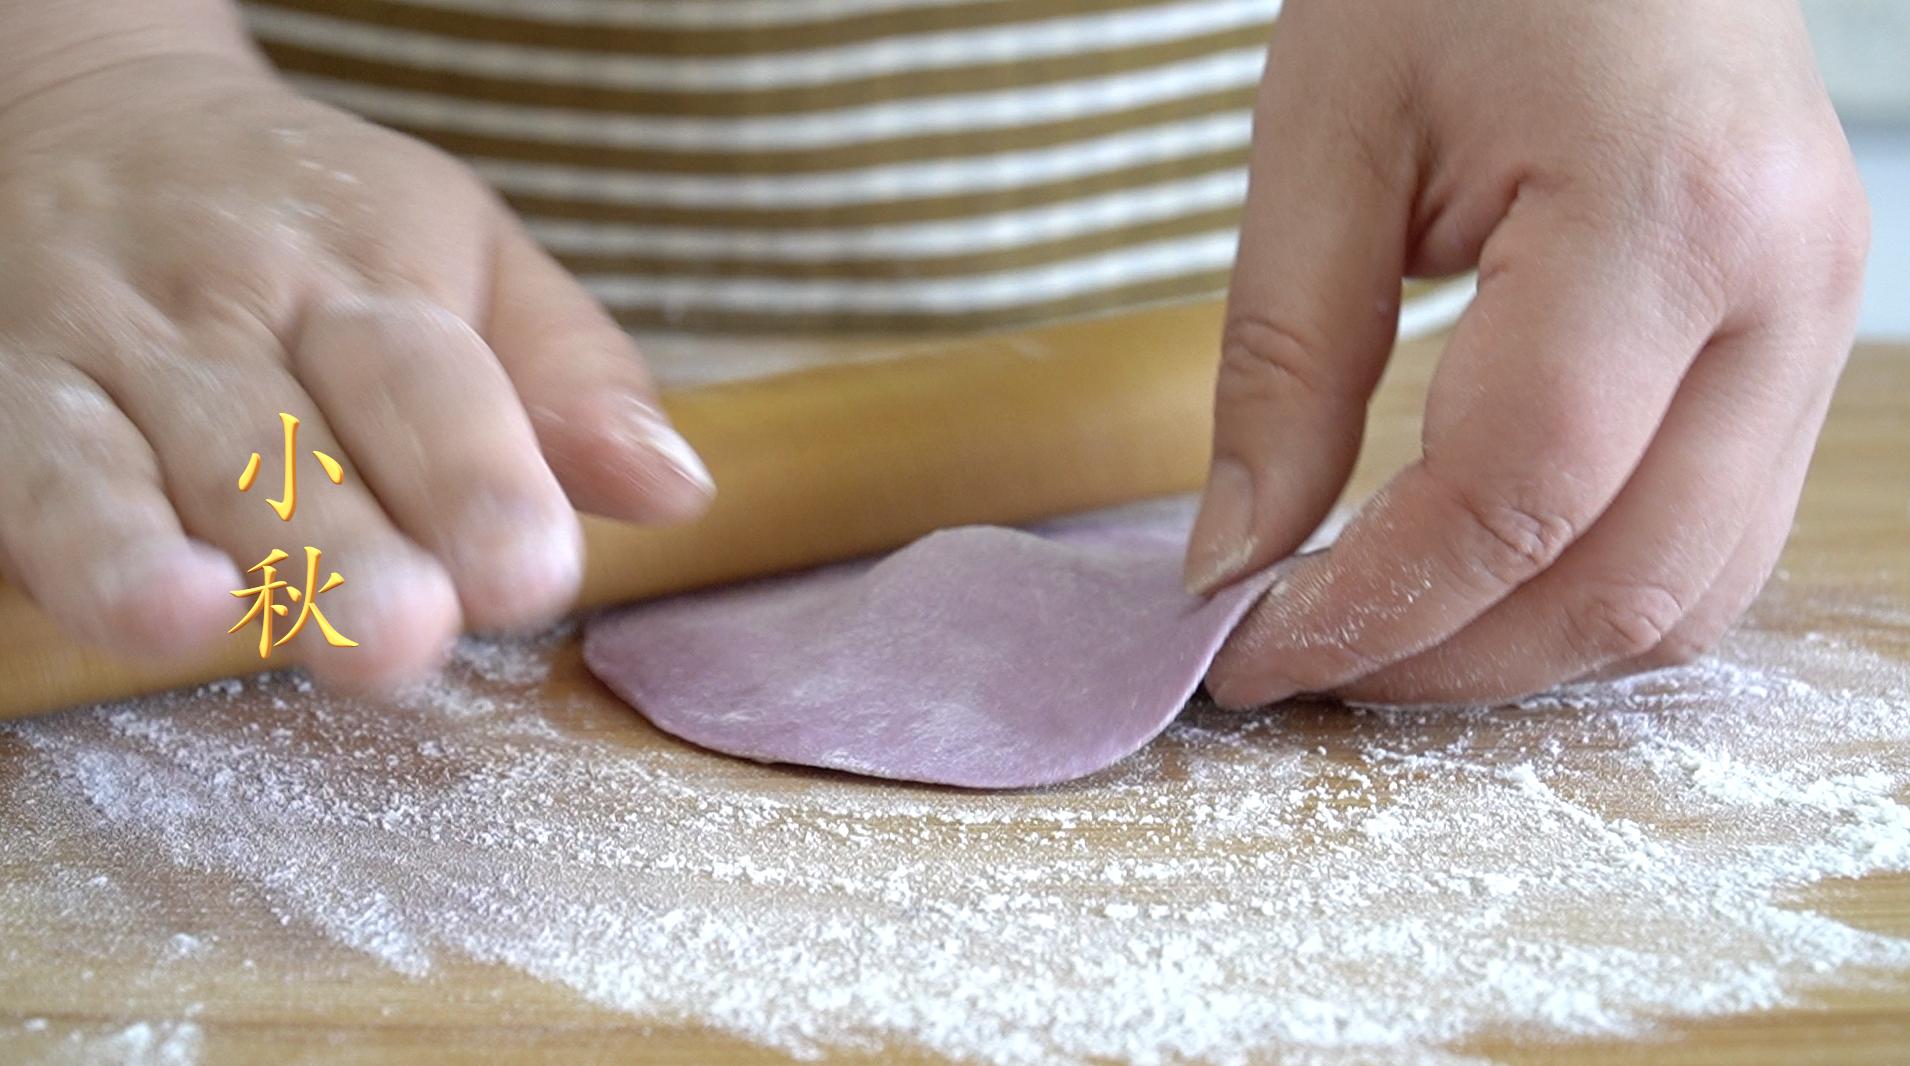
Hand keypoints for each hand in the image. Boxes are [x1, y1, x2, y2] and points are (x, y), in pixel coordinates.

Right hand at [0, 56, 712, 685]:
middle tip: (398, 635)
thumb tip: (676, 489)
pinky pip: (27, 475)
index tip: (527, 573)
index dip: (477, 477)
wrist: (105, 123)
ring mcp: (101, 352)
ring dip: (161, 547)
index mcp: (372, 273)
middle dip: (338, 541)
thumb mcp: (474, 264)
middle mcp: (230, 308)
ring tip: (207, 618)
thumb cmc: (331, 232)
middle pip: (284, 435)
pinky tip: (125, 608)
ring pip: (127, 456)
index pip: (428, 378)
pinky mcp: (2, 396)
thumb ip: (570, 379)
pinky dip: (68, 543)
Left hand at [1185, 0, 1866, 704]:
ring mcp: (1818, 322)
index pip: (1515, 498)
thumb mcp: (1327, 138)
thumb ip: (1283, 363)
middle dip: (1443, 661)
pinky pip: (1713, 535)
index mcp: (1661, 212)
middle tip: (1300, 658)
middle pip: (1623, 583)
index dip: (1371, 608)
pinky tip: (1475, 572)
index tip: (1247, 651)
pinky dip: (1586, 588)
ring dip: (1522, 646)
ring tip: (1378, 628)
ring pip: (1690, 591)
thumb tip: (1236, 559)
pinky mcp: (1801, 342)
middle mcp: (1782, 288)